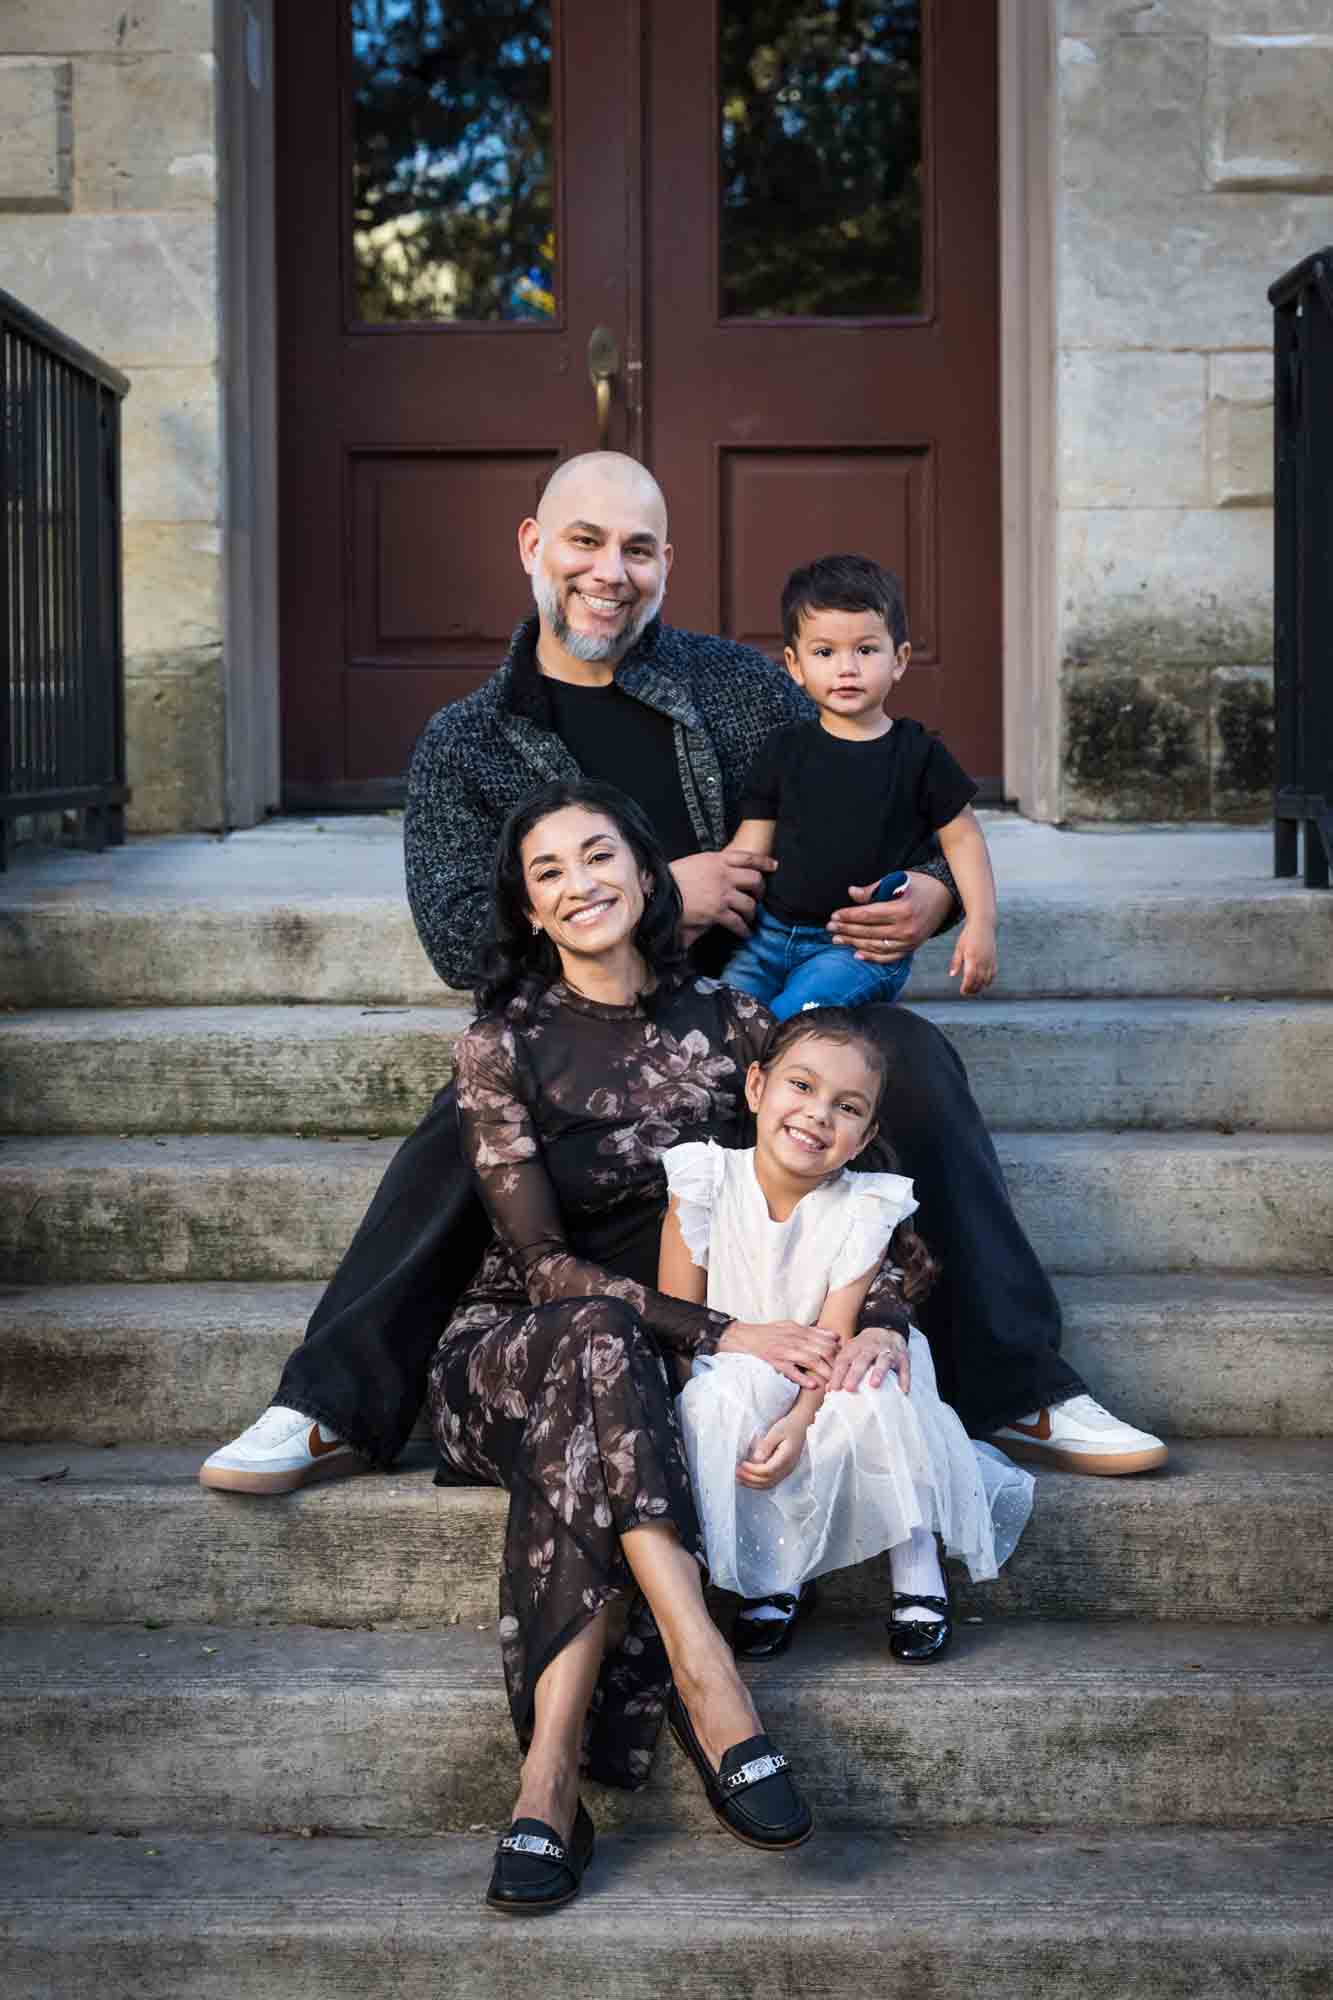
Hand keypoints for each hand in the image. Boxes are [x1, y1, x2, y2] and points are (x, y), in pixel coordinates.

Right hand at [671, 849, 775, 940]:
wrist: (658, 892)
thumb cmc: (670, 879)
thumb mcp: (693, 863)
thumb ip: (710, 867)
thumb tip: (720, 872)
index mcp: (716, 859)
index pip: (747, 857)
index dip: (763, 861)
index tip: (773, 866)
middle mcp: (723, 874)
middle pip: (754, 880)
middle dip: (760, 890)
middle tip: (758, 897)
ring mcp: (722, 893)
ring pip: (750, 903)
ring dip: (752, 912)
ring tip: (750, 918)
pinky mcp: (718, 911)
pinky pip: (738, 921)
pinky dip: (744, 929)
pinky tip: (745, 933)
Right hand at [717, 1318, 839, 1389]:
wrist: (744, 1336)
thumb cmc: (769, 1332)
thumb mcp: (791, 1326)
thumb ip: (813, 1331)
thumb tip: (834, 1336)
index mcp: (800, 1330)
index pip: (826, 1340)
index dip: (839, 1352)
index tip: (846, 1363)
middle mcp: (794, 1339)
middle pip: (822, 1350)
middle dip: (835, 1364)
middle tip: (843, 1376)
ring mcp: (784, 1350)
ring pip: (810, 1360)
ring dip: (824, 1372)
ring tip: (833, 1383)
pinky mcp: (775, 1361)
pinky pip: (791, 1371)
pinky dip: (803, 1378)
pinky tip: (812, 1385)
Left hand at [737, 1414, 807, 1489]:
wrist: (800, 1425)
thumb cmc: (788, 1426)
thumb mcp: (776, 1431)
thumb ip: (766, 1445)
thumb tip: (756, 1459)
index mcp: (786, 1457)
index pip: (767, 1470)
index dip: (753, 1470)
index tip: (742, 1464)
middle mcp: (788, 1468)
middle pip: (767, 1480)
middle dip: (750, 1478)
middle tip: (736, 1472)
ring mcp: (787, 1471)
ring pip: (769, 1484)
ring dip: (753, 1483)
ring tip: (738, 1478)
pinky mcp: (783, 1470)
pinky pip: (771, 1482)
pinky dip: (758, 1483)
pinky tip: (748, 1479)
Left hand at [826, 870, 951, 961]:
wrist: (945, 897)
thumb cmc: (920, 885)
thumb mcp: (898, 880)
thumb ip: (874, 890)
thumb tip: (851, 893)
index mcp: (902, 909)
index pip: (868, 915)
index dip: (848, 916)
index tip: (834, 915)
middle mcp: (907, 929)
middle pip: (868, 932)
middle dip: (846, 929)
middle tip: (830, 927)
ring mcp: (910, 941)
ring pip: (875, 946)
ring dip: (854, 943)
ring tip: (838, 939)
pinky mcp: (912, 948)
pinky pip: (888, 957)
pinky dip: (872, 957)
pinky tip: (856, 953)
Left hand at [827, 1325, 910, 1395]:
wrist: (887, 1329)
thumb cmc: (864, 1347)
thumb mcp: (851, 1352)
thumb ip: (840, 1368)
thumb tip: (829, 1389)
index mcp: (855, 1346)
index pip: (844, 1359)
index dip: (838, 1373)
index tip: (833, 1388)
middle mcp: (871, 1347)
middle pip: (862, 1360)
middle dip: (855, 1374)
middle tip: (849, 1388)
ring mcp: (888, 1352)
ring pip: (883, 1361)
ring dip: (879, 1373)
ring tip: (874, 1385)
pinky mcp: (902, 1358)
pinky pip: (904, 1369)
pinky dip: (904, 1379)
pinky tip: (903, 1391)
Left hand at [949, 921, 996, 995]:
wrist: (983, 924)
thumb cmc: (968, 935)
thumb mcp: (959, 947)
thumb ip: (956, 962)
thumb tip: (952, 974)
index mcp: (972, 957)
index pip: (970, 977)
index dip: (967, 986)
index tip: (962, 991)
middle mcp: (982, 960)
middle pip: (979, 981)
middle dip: (972, 989)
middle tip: (966, 993)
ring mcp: (990, 960)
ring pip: (987, 979)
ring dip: (980, 987)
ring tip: (973, 990)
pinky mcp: (994, 959)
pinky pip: (993, 973)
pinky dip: (989, 981)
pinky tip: (984, 984)